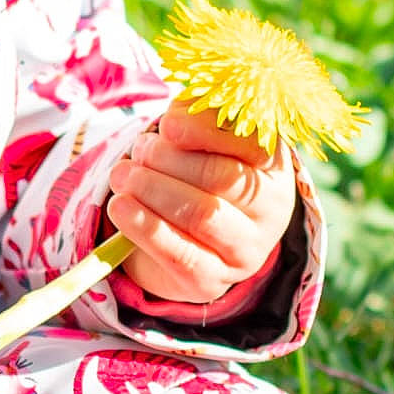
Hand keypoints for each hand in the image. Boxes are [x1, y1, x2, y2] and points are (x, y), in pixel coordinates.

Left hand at [104, 104, 295, 308]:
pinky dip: (144, 227)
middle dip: (169, 160)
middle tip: (138, 151)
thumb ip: (195, 116)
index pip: (250, 142)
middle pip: (220, 178)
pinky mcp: (212, 282)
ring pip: (201, 215)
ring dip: (152, 189)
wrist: (184, 238)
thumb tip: (178, 111)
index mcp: (273, 166)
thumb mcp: (201, 139)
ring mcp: (246, 251)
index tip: (166, 125)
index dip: (205, 130)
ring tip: (122, 175)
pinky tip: (120, 207)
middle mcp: (271, 211)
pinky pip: (180, 256)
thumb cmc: (193, 172)